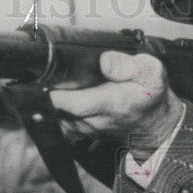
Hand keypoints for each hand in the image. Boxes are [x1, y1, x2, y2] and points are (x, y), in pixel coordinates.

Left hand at [49, 51, 184, 161]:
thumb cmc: (149, 94)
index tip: (42, 79)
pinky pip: (60, 121)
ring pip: (57, 116)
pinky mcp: (82, 131)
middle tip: (40, 76)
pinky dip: (54, 109)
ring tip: (47, 83)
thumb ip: (128, 65)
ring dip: (49, 102)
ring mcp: (87, 128)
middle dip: (47, 94)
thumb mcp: (150, 72)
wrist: (153, 121)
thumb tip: (104, 61)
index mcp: (111, 103)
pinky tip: (56, 95)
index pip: (74, 104)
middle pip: (59, 110)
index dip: (55, 94)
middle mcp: (96, 120)